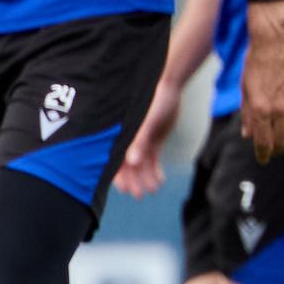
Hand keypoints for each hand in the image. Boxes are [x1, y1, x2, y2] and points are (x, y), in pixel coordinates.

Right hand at [114, 79, 180, 199]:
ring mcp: (141, 140)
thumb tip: (132, 162)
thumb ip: (139, 142)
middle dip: (133, 180)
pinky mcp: (152, 139)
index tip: (123, 189)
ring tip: (154, 189)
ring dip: (146, 177)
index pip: (115, 159)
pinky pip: (152, 159)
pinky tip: (160, 180)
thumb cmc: (154, 101)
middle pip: (128, 165)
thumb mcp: (147, 123)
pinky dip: (155, 169)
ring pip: (141, 164)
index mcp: (121, 135)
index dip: (118, 175)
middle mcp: (129, 139)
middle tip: (140, 195)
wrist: (169, 87)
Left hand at [236, 1, 283, 161]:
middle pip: (282, 140)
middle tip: (275, 150)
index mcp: (261, 109)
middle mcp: (279, 108)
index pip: (263, 142)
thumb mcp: (246, 89)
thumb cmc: (255, 63)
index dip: (263, 154)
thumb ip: (248, 114)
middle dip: (278, 149)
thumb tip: (248, 135)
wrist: (274, 39)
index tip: (264, 159)